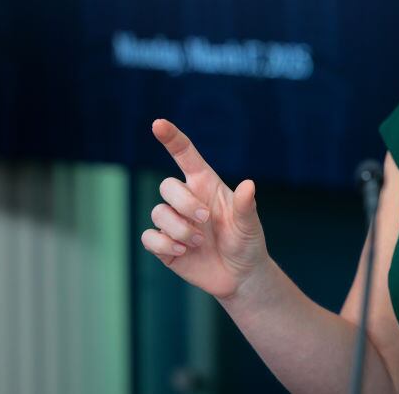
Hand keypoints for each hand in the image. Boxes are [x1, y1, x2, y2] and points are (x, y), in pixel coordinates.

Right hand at [141, 118, 268, 299]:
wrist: (240, 275)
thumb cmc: (246, 242)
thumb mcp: (250, 225)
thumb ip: (247, 206)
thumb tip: (249, 185)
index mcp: (206, 185)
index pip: (185, 155)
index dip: (171, 138)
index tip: (158, 124)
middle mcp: (186, 199)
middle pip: (166, 185)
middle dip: (183, 203)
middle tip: (205, 220)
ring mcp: (173, 221)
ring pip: (158, 212)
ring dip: (178, 229)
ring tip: (198, 242)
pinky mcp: (164, 244)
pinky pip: (149, 237)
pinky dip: (164, 245)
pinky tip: (182, 253)